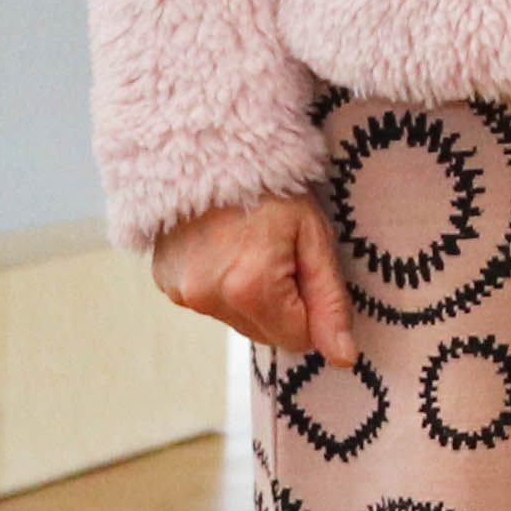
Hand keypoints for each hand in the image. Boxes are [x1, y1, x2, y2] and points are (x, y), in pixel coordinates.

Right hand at [152, 191, 357, 366]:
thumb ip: (330, 302)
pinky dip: (222, 285)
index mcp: (252, 290)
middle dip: (281, 304)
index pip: (296, 339)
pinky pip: (209, 303)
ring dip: (250, 295)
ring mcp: (183, 294)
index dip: (310, 309)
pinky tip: (225, 247)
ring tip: (250, 245)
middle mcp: (210, 300)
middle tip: (279, 252)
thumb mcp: (314, 238)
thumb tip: (344, 359)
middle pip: (265, 333)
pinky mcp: (166, 285)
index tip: (304, 267)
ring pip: (237, 320)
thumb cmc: (273, 189)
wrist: (211, 151)